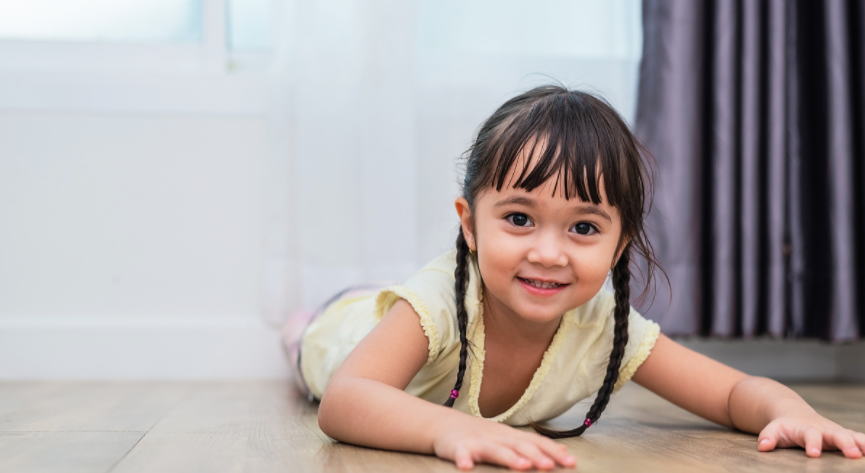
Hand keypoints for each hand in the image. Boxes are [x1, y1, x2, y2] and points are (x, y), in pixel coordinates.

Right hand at [431, 417, 575, 469]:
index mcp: (512, 437)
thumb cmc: (481, 435)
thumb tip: (563, 450)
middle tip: (551, 466)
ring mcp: (478, 443)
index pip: (537, 443)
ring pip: (495, 450)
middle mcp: (498, 438)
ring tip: (522, 467)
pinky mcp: (458, 448)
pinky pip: (461, 454)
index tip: (571, 462)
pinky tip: (466, 468)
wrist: (444, 424)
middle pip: (519, 446)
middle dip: (536, 456)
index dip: (553, 452)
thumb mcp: (510, 438)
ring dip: (509, 458)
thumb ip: (535, 445)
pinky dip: (464, 460)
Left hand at [757, 413, 864, 458]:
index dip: (812, 444)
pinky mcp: (845, 436)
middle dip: (845, 443)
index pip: (810, 435)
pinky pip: (859, 439)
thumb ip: (768, 437)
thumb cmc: (784, 427)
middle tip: (852, 454)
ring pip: (852, 435)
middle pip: (837, 434)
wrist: (795, 414)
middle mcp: (824, 430)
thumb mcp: (774, 430)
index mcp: (806, 429)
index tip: (813, 454)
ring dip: (861, 443)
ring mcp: (836, 432)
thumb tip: (763, 447)